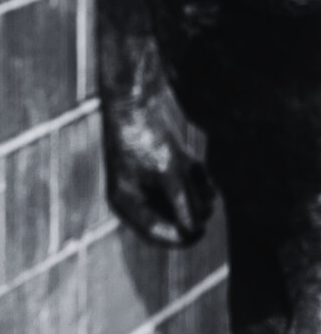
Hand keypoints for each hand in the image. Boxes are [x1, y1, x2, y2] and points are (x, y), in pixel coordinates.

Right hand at [102, 90, 214, 245]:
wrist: (136, 98)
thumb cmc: (146, 136)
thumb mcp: (169, 173)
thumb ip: (184, 206)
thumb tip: (194, 232)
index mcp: (126, 202)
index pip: (156, 233)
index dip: (181, 235)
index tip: (203, 229)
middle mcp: (135, 195)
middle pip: (174, 219)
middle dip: (194, 209)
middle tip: (207, 194)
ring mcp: (148, 182)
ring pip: (184, 202)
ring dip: (198, 193)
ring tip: (198, 173)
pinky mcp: (161, 169)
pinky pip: (186, 187)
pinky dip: (195, 181)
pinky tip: (198, 167)